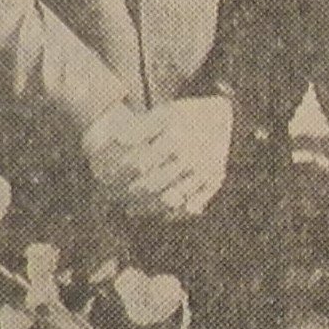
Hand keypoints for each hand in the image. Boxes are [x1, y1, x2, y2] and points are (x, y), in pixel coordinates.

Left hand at [83, 95, 233, 220]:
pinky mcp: (215, 182)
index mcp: (175, 138)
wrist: (227, 118)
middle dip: (127, 192)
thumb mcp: (163, 113)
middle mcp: (190, 158)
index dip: (116, 173)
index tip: (101, 178)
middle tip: (110, 197)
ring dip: (146, 207)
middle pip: (151, 184)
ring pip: (169, 199)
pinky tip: (158, 215)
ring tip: (129, 210)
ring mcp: (204, 172)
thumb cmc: (188, 115)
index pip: (137, 163)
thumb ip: (140, 127)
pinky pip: (191, 204)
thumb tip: (117, 141)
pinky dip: (173, 213)